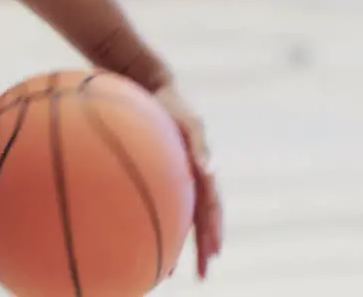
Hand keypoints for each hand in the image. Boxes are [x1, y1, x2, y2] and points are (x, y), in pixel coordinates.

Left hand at [155, 84, 221, 278]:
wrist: (149, 87)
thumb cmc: (170, 104)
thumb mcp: (188, 121)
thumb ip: (199, 144)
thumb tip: (210, 171)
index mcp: (202, 169)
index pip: (212, 207)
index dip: (215, 230)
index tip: (215, 254)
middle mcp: (193, 178)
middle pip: (202, 219)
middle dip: (205, 248)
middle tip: (203, 276)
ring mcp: (178, 178)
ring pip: (184, 218)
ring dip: (183, 244)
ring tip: (174, 272)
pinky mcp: (163, 175)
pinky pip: (164, 206)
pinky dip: (160, 225)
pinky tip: (146, 243)